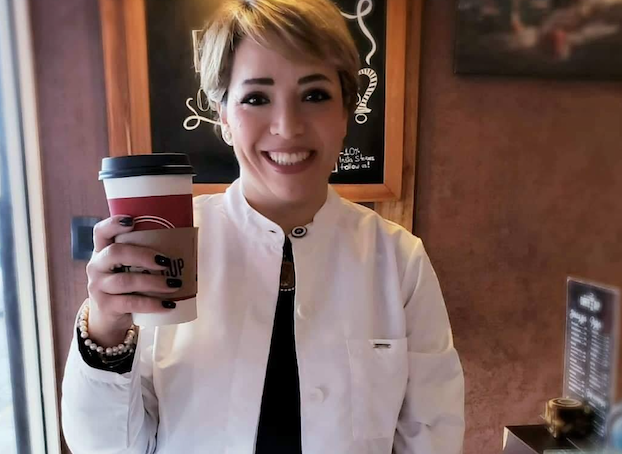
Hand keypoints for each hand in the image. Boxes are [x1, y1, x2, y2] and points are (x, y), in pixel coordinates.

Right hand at [85, 215, 181, 345]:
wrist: (109, 318)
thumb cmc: (126, 286)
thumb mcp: (128, 267)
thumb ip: (143, 255)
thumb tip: (185, 244)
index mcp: (102, 251)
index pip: (101, 231)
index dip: (113, 223)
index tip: (132, 220)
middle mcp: (96, 266)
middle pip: (115, 253)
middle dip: (143, 255)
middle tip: (166, 261)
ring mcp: (98, 287)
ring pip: (125, 280)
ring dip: (153, 282)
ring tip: (175, 284)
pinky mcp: (106, 306)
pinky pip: (130, 303)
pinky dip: (152, 304)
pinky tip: (168, 305)